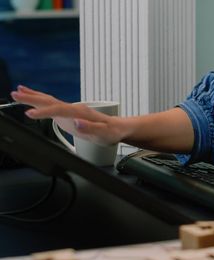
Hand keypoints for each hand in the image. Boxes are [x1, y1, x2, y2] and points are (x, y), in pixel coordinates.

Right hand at [10, 85, 125, 145]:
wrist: (117, 128)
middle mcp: (74, 108)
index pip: (59, 110)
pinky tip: (30, 98)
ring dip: (32, 96)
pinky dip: (39, 101)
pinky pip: (51, 106)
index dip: (44, 112)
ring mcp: (70, 110)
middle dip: (32, 98)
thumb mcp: (104, 133)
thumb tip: (77, 123)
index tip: (30, 114)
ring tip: (17, 92)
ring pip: (48, 101)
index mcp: (81, 112)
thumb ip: (92, 128)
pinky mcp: (68, 114)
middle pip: (50, 101)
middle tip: (15, 94)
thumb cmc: (112, 131)